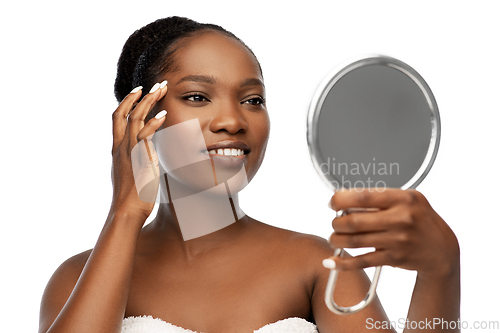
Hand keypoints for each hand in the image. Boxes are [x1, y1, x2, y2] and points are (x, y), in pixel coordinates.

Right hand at [110, 81, 167, 220]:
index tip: (138, 91)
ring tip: (161, 89)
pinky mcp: (138, 158)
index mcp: (117, 149)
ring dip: (148, 102)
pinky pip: (144, 135)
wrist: (127, 211)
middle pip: (124, 112)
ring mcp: (128, 151)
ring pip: (134, 118)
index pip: (117, 118)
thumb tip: (147, 155)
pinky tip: (163, 115)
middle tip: (155, 84)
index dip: (127, 102)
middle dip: (140, 96)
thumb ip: (137, 160)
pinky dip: (153, 123)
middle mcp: (120, 147)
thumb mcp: (131, 173)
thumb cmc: (132, 196)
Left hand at [326, 188, 459, 277]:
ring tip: (334, 238)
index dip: (340, 199)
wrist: (441, 249)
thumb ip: (381, 197)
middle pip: (354, 221)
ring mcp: (397, 240)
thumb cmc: (419, 219)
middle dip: (336, 222)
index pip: (362, 196)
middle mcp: (400, 218)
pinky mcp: (393, 258)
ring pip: (354, 241)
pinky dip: (343, 263)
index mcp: (402, 198)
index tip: (333, 203)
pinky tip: (331, 261)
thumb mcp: (407, 199)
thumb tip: (345, 199)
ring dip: (337, 240)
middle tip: (335, 222)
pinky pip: (362, 261)